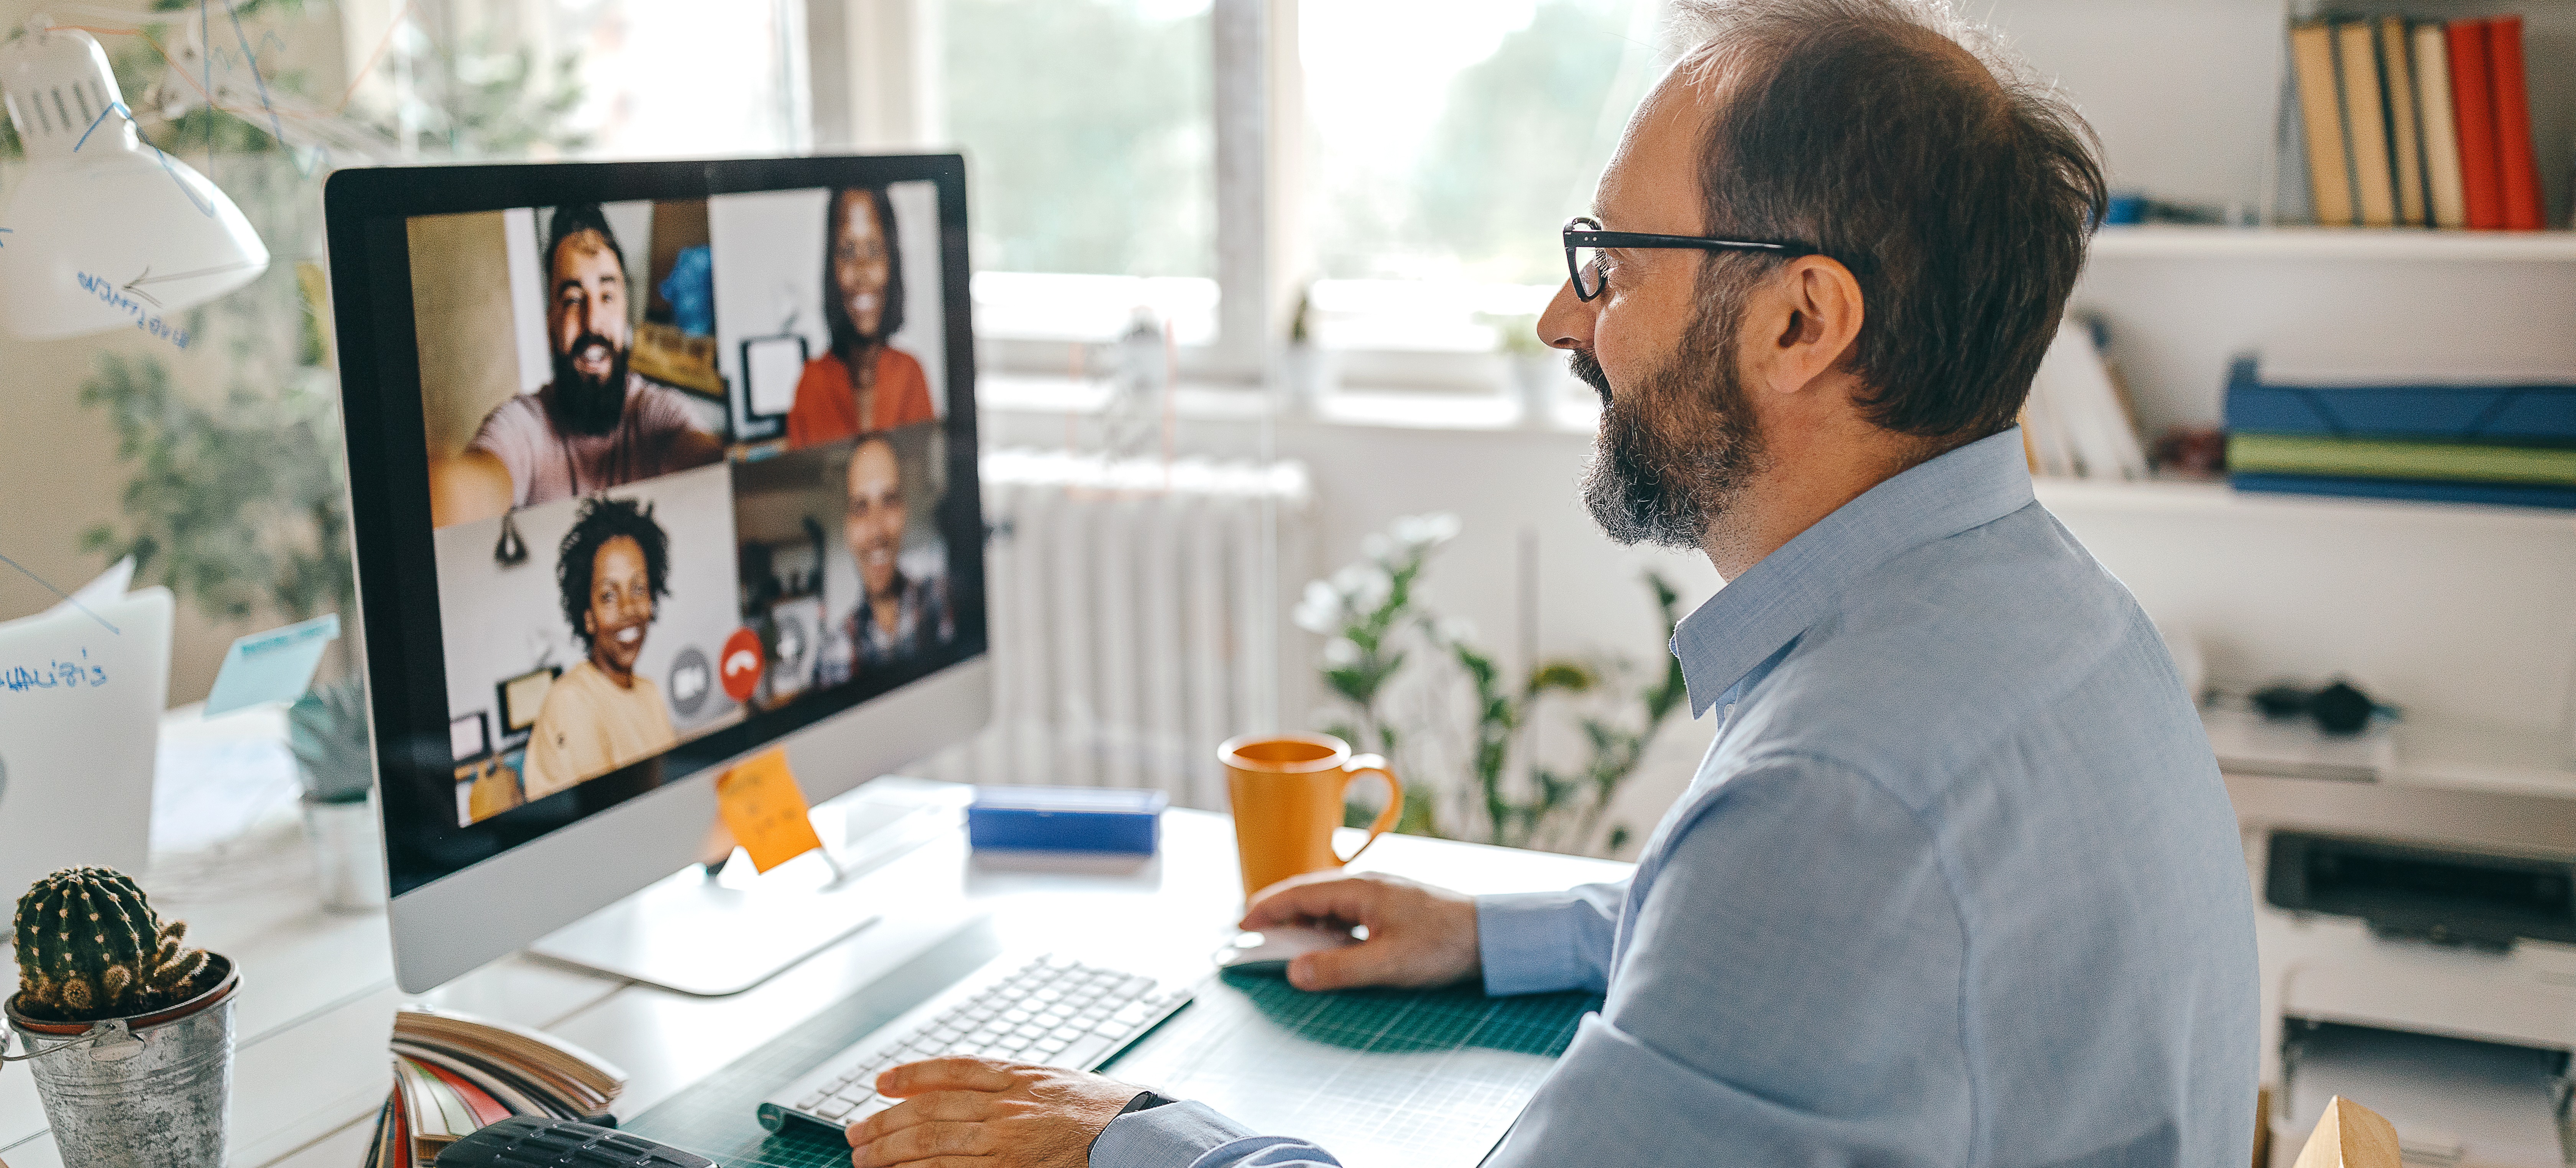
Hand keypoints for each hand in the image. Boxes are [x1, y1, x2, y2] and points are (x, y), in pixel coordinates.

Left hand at [846, 1057, 1140, 1167]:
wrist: (1139, 1135)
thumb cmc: (1104, 1110)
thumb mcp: (1055, 1079)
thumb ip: (1013, 1081)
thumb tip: (966, 1086)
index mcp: (1017, 1075)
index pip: (950, 1070)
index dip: (910, 1075)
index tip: (880, 1083)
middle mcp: (1005, 1104)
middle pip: (929, 1110)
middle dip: (885, 1122)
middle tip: (856, 1133)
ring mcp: (1006, 1141)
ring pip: (932, 1144)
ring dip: (891, 1152)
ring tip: (865, 1159)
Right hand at [1239, 872, 1479, 991]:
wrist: (1493, 936)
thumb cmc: (1444, 945)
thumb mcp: (1388, 964)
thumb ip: (1339, 968)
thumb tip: (1294, 971)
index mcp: (1360, 890)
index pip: (1299, 893)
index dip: (1267, 908)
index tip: (1242, 925)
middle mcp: (1366, 885)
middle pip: (1309, 893)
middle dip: (1279, 914)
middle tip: (1255, 937)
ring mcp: (1380, 894)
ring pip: (1328, 903)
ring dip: (1304, 921)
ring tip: (1287, 945)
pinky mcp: (1392, 907)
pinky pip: (1347, 911)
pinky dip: (1327, 926)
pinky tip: (1328, 945)